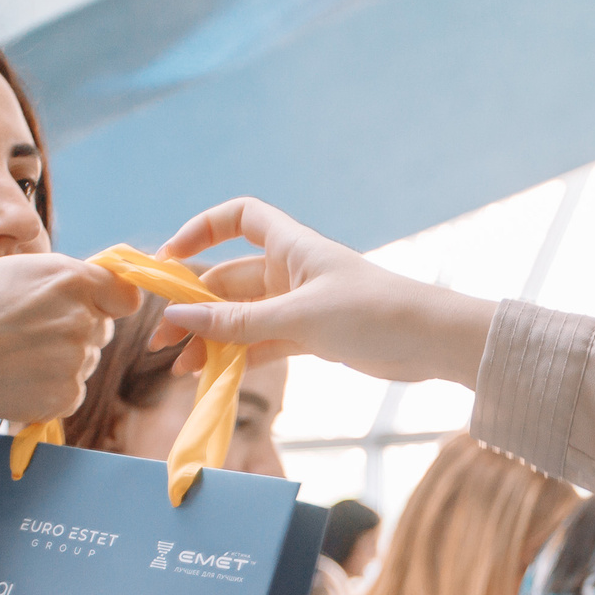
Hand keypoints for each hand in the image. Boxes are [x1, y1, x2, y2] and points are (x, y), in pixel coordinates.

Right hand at [0, 251, 142, 437]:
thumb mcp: (16, 271)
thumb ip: (65, 279)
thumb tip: (105, 290)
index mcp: (72, 279)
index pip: (126, 295)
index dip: (110, 302)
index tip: (96, 307)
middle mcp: (82, 319)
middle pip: (100, 330)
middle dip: (74, 331)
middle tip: (24, 333)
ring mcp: (76, 360)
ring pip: (83, 362)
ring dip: (58, 362)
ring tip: (11, 355)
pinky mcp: (66, 396)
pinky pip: (70, 392)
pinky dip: (48, 390)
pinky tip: (14, 379)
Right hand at [153, 198, 493, 386]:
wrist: (432, 343)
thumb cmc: (373, 314)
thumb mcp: (300, 318)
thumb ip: (239, 321)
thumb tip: (181, 317)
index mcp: (291, 247)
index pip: (238, 217)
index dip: (202, 230)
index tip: (169, 260)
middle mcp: (291, 271)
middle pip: (228, 280)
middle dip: (193, 308)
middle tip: (162, 342)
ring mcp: (299, 306)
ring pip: (241, 317)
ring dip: (210, 339)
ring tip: (181, 369)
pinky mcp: (311, 337)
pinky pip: (261, 343)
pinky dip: (238, 357)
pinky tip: (214, 377)